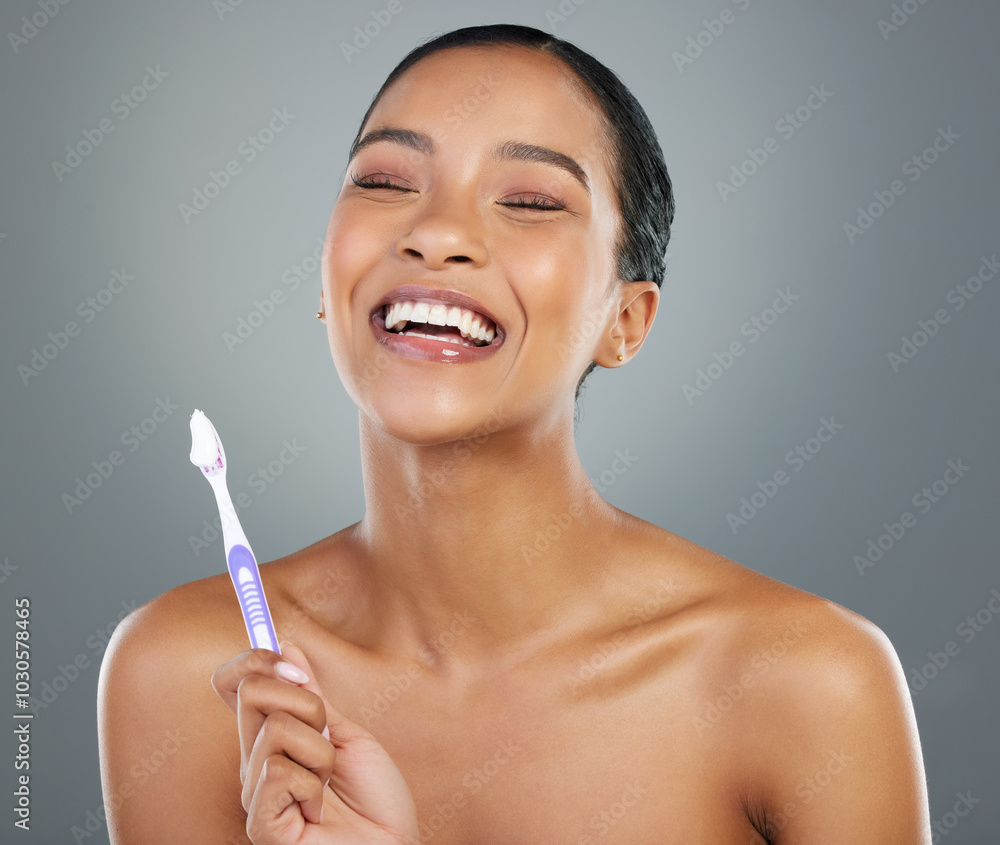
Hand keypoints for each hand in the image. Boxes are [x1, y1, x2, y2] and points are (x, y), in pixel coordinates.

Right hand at [212, 643, 419, 844]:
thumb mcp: (346, 735)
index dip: (253, 660)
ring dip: (320, 752)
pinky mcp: (260, 823)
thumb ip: (313, 696)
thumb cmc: (375, 799)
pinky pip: (277, 771)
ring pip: (275, 729)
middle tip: (327, 736)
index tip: (292, 666)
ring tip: (329, 784)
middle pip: (251, 691)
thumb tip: (286, 647)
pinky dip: (313, 784)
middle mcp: (254, 761)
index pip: (233, 684)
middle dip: (305, 702)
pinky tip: (318, 810)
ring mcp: (254, 792)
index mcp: (271, 738)